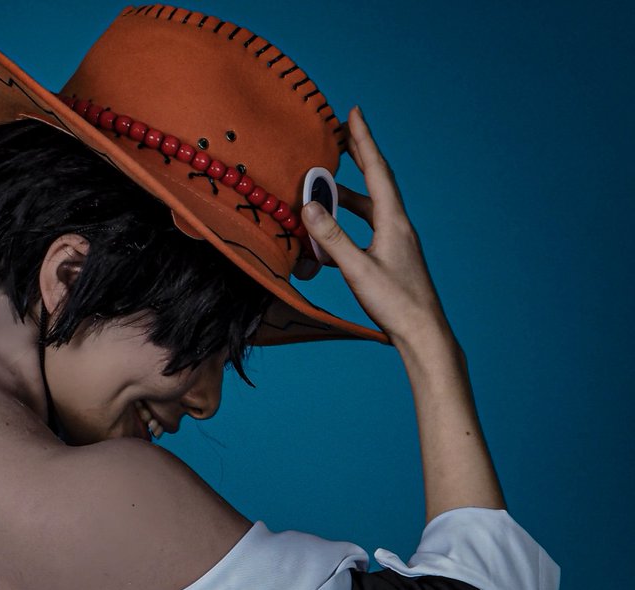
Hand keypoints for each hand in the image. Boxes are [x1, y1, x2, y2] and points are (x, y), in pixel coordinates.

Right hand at [302, 106, 450, 352]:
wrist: (422, 333)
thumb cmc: (394, 302)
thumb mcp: (358, 269)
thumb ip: (331, 238)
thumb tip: (309, 206)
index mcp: (393, 222)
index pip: (377, 171)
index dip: (364, 141)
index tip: (353, 113)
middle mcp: (397, 226)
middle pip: (376, 182)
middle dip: (358, 158)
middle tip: (341, 135)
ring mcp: (395, 242)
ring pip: (369, 208)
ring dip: (347, 195)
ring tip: (325, 186)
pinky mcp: (390, 258)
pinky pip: (366, 230)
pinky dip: (348, 223)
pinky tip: (331, 233)